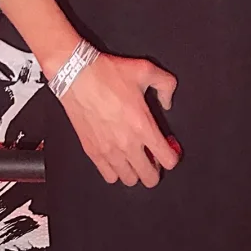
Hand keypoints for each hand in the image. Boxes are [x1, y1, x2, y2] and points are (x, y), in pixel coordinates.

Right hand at [59, 52, 179, 187]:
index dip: (173, 156)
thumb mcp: (145, 69)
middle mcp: (127, 144)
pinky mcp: (92, 152)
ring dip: (136, 171)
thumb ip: (165, 84)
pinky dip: (116, 171)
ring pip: (129, 180)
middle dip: (156, 169)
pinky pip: (109, 176)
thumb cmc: (107, 74)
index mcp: (143, 126)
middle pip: (150, 178)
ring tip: (135, 157)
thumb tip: (167, 101)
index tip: (169, 149)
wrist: (77, 76)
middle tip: (153, 156)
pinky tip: (118, 157)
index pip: (168, 160)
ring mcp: (109, 151)